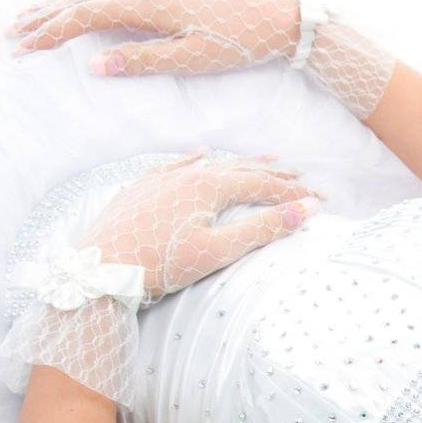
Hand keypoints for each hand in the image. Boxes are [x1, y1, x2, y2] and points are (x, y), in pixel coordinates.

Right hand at [5, 0, 398, 119]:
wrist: (279, 15)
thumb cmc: (240, 41)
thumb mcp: (193, 60)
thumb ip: (142, 60)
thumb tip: (94, 65)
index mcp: (147, 4)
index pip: (82, 15)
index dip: (48, 32)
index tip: (22, 51)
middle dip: (42, 18)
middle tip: (10, 38)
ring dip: (56, 3)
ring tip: (28, 18)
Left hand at [78, 149, 318, 300]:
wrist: (100, 269)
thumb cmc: (160, 264)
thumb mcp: (218, 250)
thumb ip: (263, 228)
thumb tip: (307, 208)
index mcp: (208, 186)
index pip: (262, 184)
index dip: (293, 191)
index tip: (321, 199)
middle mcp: (187, 174)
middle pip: (240, 169)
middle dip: (274, 173)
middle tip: (302, 175)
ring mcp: (162, 179)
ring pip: (211, 164)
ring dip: (241, 163)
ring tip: (265, 158)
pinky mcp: (142, 188)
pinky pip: (176, 165)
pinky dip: (195, 158)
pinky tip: (200, 153)